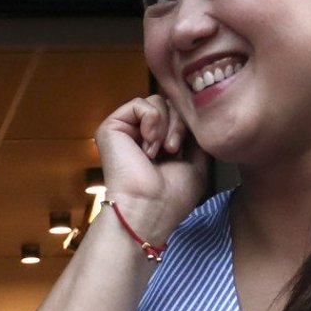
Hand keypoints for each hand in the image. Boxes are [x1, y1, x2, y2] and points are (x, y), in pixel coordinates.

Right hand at [94, 94, 209, 239]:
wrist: (149, 208)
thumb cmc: (173, 197)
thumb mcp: (197, 164)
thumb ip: (197, 138)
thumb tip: (197, 116)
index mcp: (160, 144)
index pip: (179, 116)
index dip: (189, 126)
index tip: (187, 151)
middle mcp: (142, 135)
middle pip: (170, 104)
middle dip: (180, 124)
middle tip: (174, 151)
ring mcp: (127, 130)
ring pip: (157, 101)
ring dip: (167, 125)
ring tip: (161, 151)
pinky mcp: (112, 126)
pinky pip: (140, 104)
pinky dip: (151, 121)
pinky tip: (148, 146)